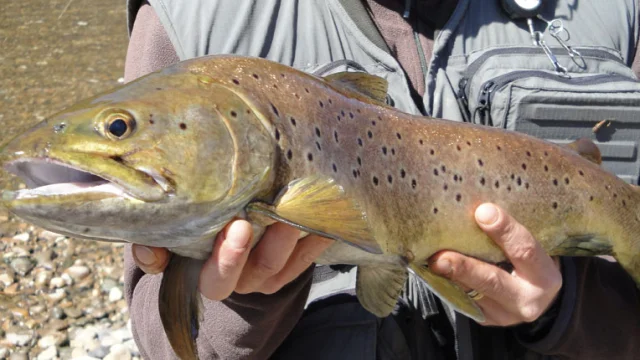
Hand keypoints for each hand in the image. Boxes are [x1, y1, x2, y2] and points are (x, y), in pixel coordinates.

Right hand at [131, 220, 333, 299]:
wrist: (217, 233)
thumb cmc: (188, 231)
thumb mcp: (166, 237)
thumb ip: (152, 242)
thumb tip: (149, 249)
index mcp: (209, 275)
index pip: (216, 278)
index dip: (227, 258)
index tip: (238, 225)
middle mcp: (241, 279)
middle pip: (255, 272)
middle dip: (269, 245)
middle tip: (271, 214)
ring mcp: (266, 274)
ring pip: (283, 265)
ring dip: (293, 239)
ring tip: (300, 210)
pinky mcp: (289, 267)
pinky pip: (306, 258)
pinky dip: (316, 238)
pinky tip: (326, 217)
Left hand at [429, 203, 561, 326]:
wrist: (537, 296)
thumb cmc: (530, 260)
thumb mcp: (532, 245)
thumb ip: (510, 231)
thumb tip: (480, 207)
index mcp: (545, 276)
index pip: (525, 250)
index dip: (504, 230)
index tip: (483, 212)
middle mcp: (527, 299)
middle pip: (492, 281)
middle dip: (464, 268)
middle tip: (439, 258)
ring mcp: (504, 314)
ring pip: (471, 293)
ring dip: (448, 276)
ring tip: (429, 261)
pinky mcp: (486, 319)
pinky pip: (463, 300)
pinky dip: (447, 283)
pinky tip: (433, 271)